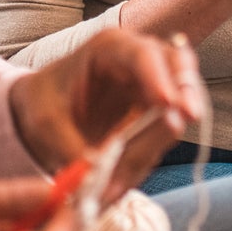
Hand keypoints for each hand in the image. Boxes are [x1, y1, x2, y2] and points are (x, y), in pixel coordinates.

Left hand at [11, 28, 205, 201]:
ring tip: (118, 181)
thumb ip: (70, 146)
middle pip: (179, 66)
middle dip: (186, 93)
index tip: (168, 104)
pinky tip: (118, 181)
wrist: (45, 111)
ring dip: (160, 141)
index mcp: (108, 49)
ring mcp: (153, 85)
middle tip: (188, 119)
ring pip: (180, 103)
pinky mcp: (157, 112)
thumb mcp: (45, 124)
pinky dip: (147, 158)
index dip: (159, 78)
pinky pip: (165, 134)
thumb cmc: (43, 104)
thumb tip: (95, 174)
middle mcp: (139, 61)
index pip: (143, 55)